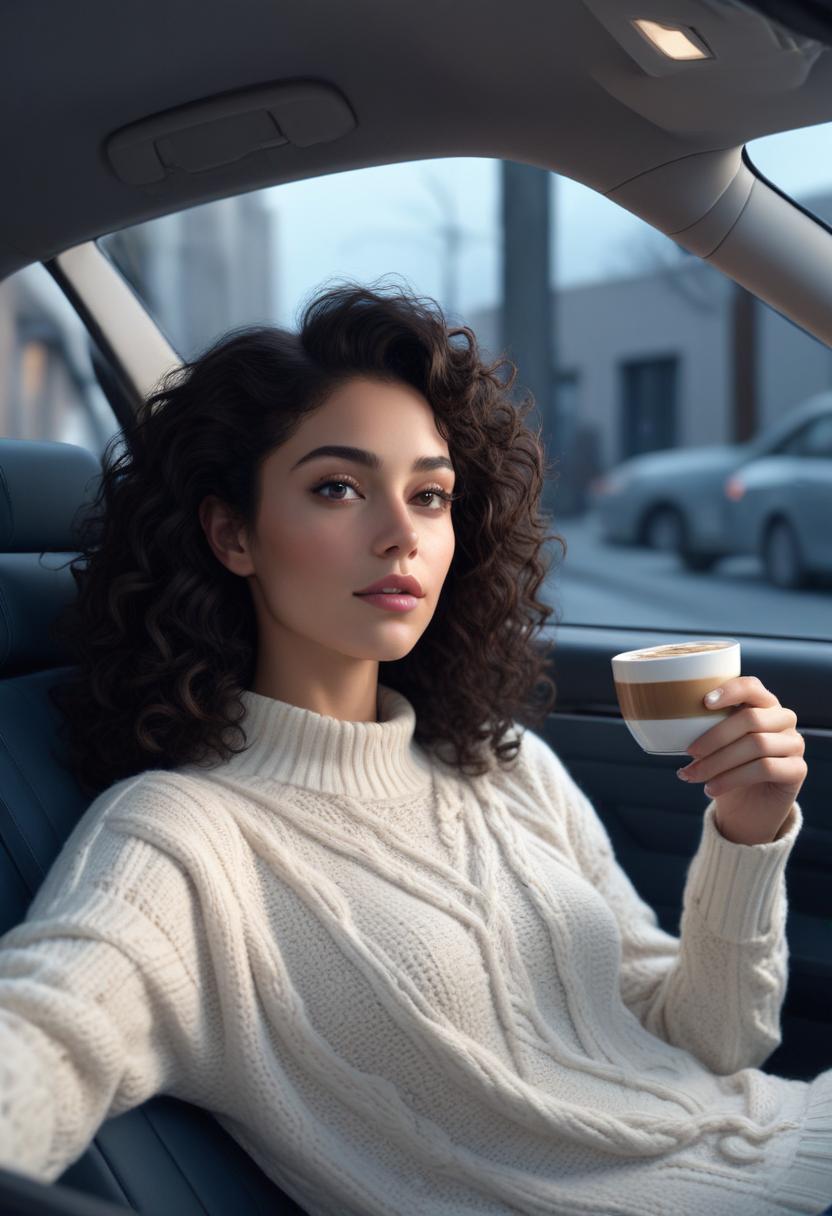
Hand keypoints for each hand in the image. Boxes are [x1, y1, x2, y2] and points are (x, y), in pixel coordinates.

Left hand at [676, 676, 806, 844]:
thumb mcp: (714, 744)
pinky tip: (711, 789)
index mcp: (762, 704)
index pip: (751, 686)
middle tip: (688, 754)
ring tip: (692, 776)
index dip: (729, 690)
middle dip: (714, 738)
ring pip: (756, 745)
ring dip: (718, 762)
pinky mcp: (798, 769)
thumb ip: (703, 727)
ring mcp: (794, 743)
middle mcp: (783, 719)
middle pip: (750, 719)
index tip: (704, 703)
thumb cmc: (727, 767)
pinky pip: (765, 768)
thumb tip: (668, 724)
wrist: (749, 806)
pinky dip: (732, 779)